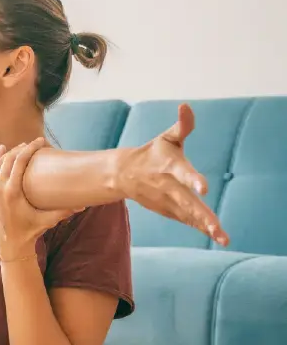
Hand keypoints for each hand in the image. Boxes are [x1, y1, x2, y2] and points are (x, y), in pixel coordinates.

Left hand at [0, 138, 79, 259]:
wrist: (10, 246)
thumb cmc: (30, 232)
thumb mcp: (48, 221)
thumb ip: (65, 211)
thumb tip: (84, 204)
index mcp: (12, 192)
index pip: (19, 161)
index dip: (30, 148)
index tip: (40, 141)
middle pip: (8, 160)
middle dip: (21, 148)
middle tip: (33, 143)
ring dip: (9, 153)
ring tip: (20, 146)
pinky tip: (2, 153)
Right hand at [117, 103, 229, 245]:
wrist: (123, 174)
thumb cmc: (152, 153)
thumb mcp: (166, 137)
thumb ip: (182, 125)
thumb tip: (185, 106)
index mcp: (168, 166)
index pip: (181, 172)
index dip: (192, 179)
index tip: (204, 188)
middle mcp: (166, 186)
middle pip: (185, 201)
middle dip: (201, 214)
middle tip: (216, 226)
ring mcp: (166, 201)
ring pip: (187, 215)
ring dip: (203, 225)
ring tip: (222, 237)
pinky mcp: (167, 210)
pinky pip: (186, 220)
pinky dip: (199, 228)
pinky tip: (216, 236)